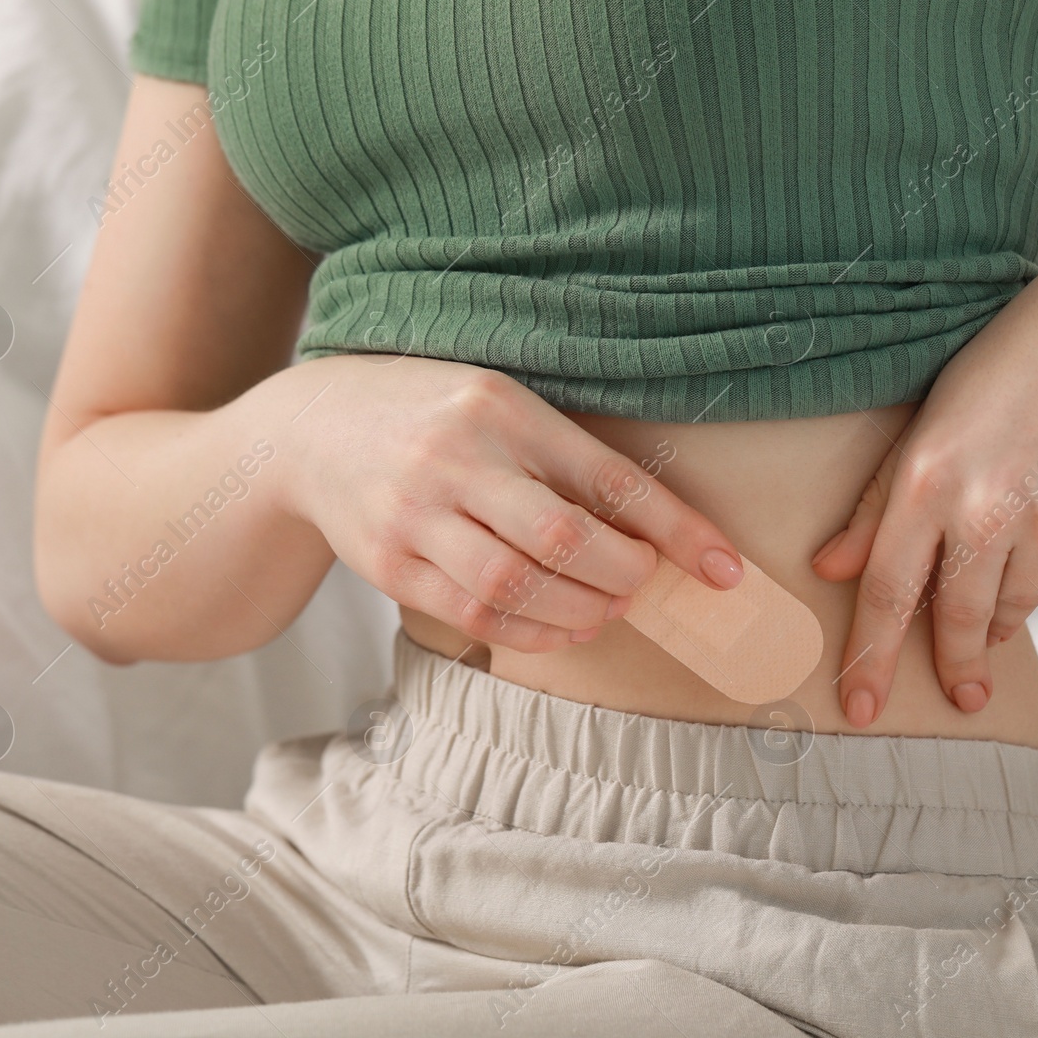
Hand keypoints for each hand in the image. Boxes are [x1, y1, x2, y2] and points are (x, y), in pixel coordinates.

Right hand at [282, 355, 745, 651]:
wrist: (312, 430)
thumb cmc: (432, 417)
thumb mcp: (498, 405)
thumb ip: (563, 456)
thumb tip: (651, 533)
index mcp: (500, 408)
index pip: (608, 478)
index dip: (676, 531)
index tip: (726, 570)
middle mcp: (456, 460)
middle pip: (564, 539)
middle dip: (624, 577)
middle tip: (643, 586)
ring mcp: (416, 516)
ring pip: (517, 586)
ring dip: (581, 613)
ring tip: (605, 610)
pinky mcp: (390, 567)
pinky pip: (475, 614)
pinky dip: (534, 632)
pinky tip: (561, 627)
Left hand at [810, 293, 1037, 726]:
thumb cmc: (1006, 371)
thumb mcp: (926, 422)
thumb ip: (877, 503)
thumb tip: (830, 570)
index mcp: (928, 479)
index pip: (886, 591)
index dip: (870, 658)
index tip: (862, 710)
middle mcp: (990, 509)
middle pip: (955, 617)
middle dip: (952, 666)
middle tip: (963, 697)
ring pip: (1017, 603)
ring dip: (1004, 607)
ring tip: (1011, 568)